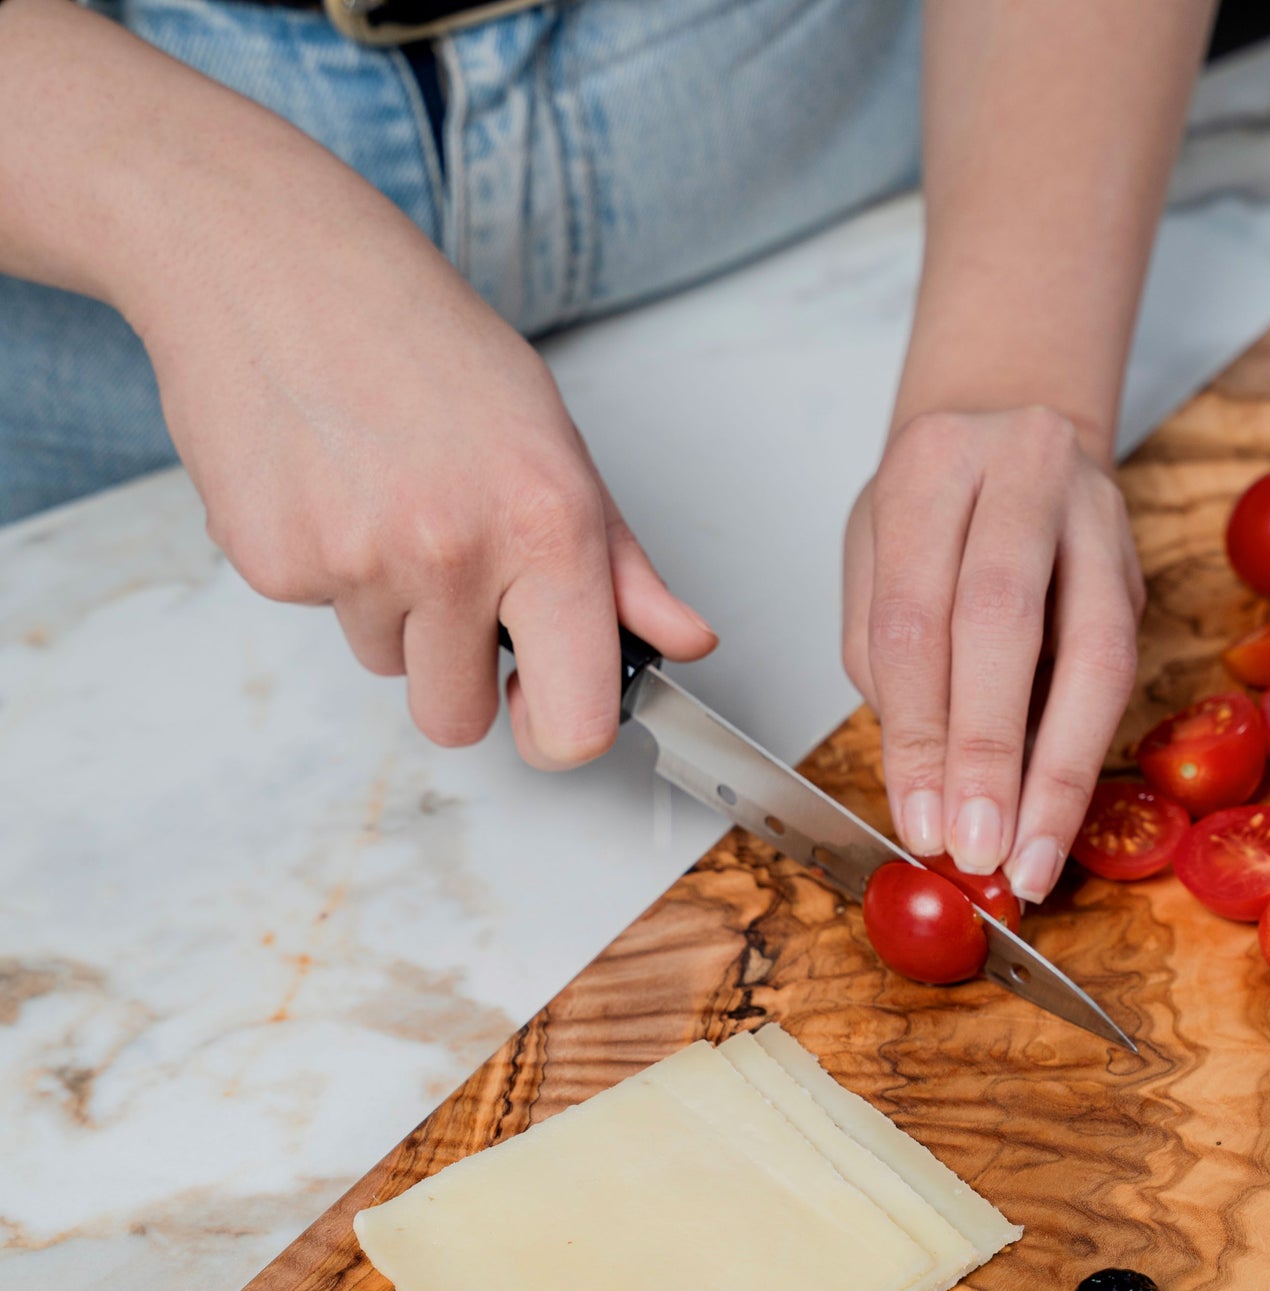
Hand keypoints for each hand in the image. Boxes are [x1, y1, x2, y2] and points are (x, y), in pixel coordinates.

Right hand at [127, 121, 713, 763]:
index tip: (542, 706)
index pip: (575, 722)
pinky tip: (326, 484)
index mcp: (546, 525)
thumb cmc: (415, 334)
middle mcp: (455, 553)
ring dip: (389, 610)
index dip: (557, 734)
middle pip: (459, 723)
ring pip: (386, 666)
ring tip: (381, 499)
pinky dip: (324, 569)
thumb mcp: (549, 435)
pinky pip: (319, 617)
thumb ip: (619, 561)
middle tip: (450, 583)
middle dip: (457, 676)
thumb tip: (685, 639)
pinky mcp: (273, 564)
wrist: (265, 257)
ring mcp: (357, 563)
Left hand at [843, 406, 1143, 901]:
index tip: (919, 822)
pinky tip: (1058, 814)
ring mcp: (1096, 511)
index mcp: (931, 465)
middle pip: (1003, 623)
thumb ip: (891, 666)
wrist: (1012, 430)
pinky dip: (1081, 751)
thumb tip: (927, 794)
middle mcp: (1022, 466)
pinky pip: (1117, 668)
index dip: (917, 733)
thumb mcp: (875, 563)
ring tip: (1031, 856)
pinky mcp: (1136, 564)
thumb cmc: (931, 513)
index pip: (914, 617)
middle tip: (978, 848)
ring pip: (1091, 652)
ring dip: (1057, 772)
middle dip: (988, 753)